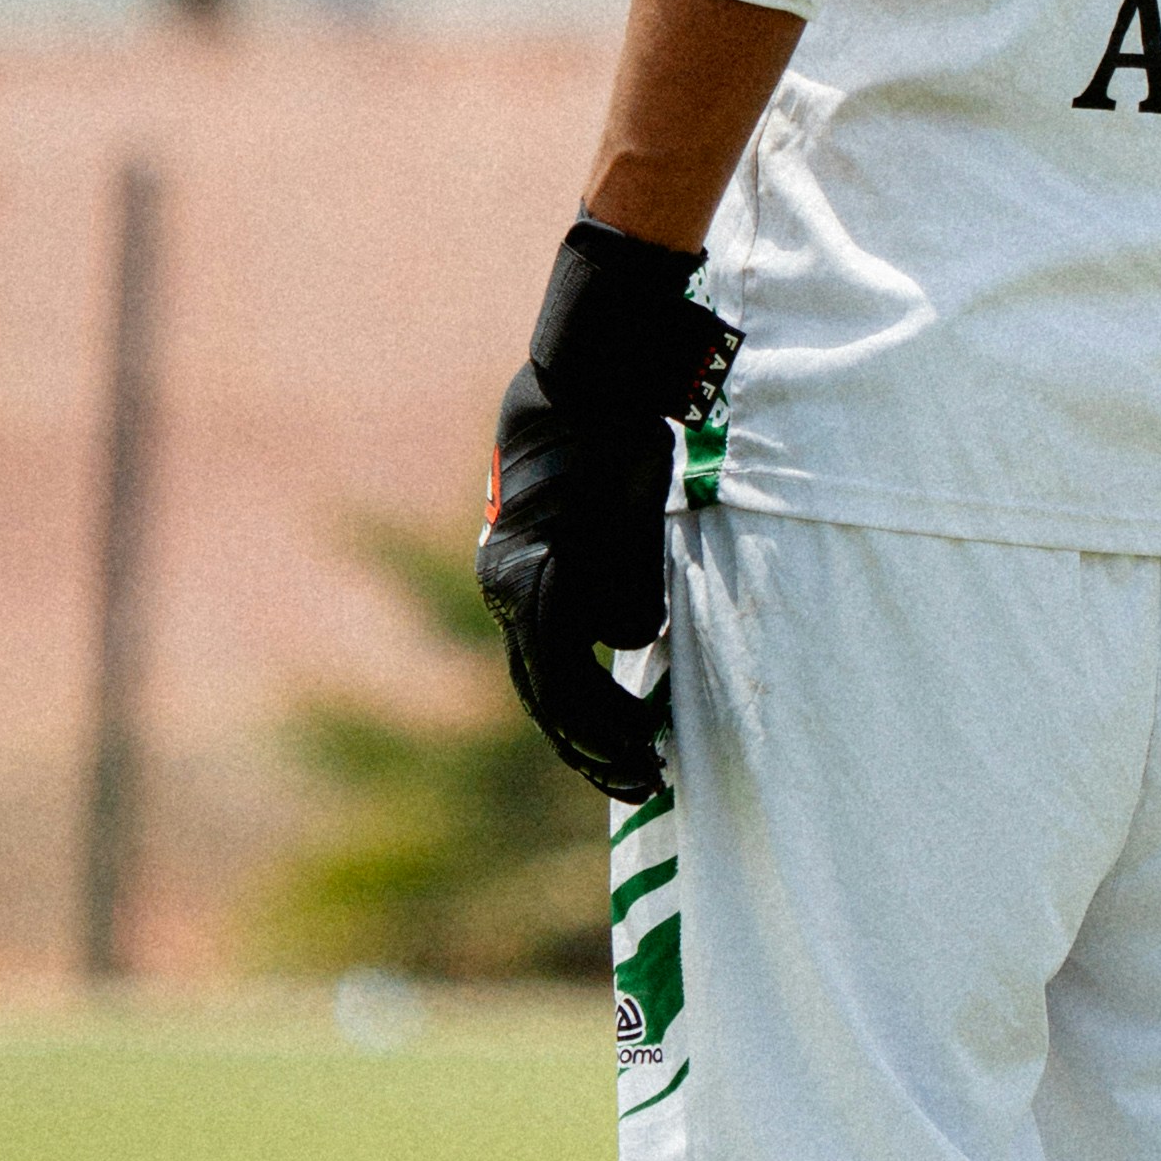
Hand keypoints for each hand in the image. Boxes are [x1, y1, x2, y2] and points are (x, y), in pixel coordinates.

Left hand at [478, 219, 737, 802]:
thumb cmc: (599, 434)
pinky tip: (653, 701)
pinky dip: (624, 673)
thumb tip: (633, 640)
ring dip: (607, 732)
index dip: (573, 726)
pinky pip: (599, 639)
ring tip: (647, 763)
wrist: (589, 376)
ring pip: (565, 683)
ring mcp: (531, 576)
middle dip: (589, 750)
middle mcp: (508, 585)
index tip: (612, 758)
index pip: (536, 677)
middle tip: (636, 783)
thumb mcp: (598, 519)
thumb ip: (605, 578)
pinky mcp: (565, 561)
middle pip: (542, 694)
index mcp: (508, 576)